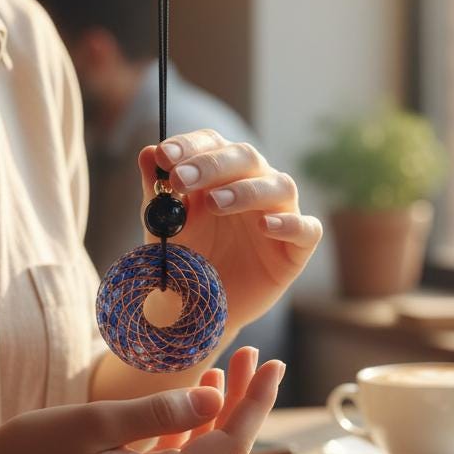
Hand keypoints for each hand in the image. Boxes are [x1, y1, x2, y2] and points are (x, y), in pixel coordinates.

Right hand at [0, 348, 284, 453]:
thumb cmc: (32, 450)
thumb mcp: (99, 421)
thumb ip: (162, 412)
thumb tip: (216, 398)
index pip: (229, 446)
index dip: (256, 404)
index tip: (274, 365)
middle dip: (243, 404)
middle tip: (256, 356)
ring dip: (218, 416)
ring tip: (229, 369)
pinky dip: (189, 433)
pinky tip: (192, 403)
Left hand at [139, 130, 322, 332]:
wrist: (201, 309)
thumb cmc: (186, 260)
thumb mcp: (164, 228)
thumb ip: (156, 192)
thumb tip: (146, 152)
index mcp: (221, 174)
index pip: (212, 144)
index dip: (190, 145)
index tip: (164, 155)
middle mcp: (254, 185)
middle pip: (246, 157)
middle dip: (211, 165)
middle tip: (180, 178)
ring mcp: (280, 214)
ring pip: (279, 186)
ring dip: (247, 190)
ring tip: (215, 203)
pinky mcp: (297, 248)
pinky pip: (306, 228)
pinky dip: (289, 224)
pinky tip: (265, 226)